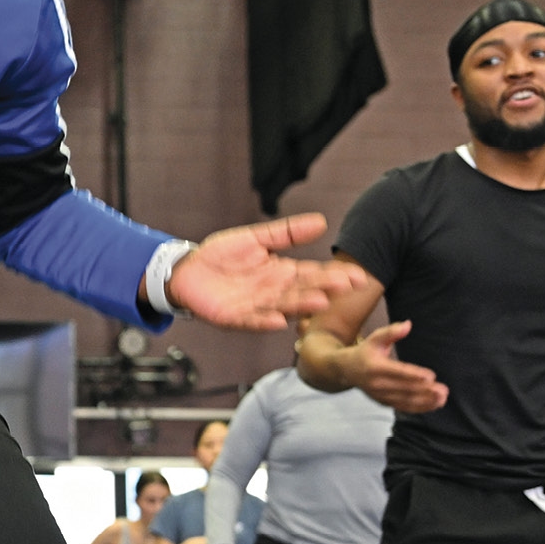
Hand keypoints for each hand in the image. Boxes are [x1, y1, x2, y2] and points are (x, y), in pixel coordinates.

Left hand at [166, 215, 368, 330]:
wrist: (187, 270)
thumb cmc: (222, 255)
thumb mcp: (255, 238)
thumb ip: (287, 233)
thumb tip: (322, 221)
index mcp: (281, 273)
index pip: (313, 274)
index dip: (334, 275)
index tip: (357, 275)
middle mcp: (273, 292)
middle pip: (303, 290)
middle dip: (324, 289)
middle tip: (347, 288)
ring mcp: (255, 306)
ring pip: (282, 306)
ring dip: (300, 306)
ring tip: (320, 303)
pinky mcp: (233, 317)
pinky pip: (251, 320)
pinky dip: (264, 322)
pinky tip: (279, 322)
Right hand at [339, 321, 448, 412]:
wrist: (346, 370)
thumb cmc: (365, 352)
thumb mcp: (375, 338)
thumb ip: (391, 332)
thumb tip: (408, 324)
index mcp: (375, 367)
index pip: (398, 372)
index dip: (414, 375)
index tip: (431, 376)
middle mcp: (377, 384)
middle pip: (404, 389)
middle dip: (425, 390)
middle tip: (443, 390)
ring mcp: (380, 395)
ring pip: (405, 400)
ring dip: (425, 401)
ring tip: (442, 398)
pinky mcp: (383, 402)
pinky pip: (403, 407)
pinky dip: (419, 408)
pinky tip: (434, 405)